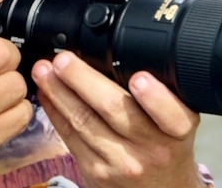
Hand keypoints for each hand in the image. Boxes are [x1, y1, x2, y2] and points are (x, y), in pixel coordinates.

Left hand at [32, 52, 204, 187]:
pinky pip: (70, 137)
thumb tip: (121, 50)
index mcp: (177, 132)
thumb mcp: (178, 121)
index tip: (140, 78)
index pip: (172, 115)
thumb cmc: (167, 147)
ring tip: (43, 70)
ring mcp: (120, 163)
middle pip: (114, 110)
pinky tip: (45, 93)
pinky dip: (55, 111)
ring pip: (84, 122)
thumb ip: (161, 93)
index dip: (155, 98)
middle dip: (83, 80)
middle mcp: (150, 149)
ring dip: (59, 92)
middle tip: (62, 59)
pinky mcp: (95, 172)